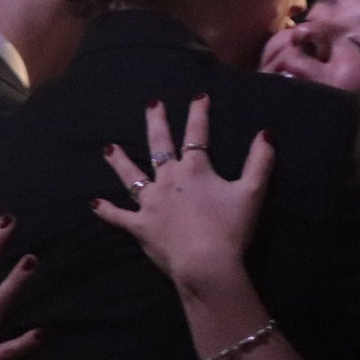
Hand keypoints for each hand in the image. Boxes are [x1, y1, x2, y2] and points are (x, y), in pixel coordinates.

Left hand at [93, 95, 273, 295]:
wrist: (205, 263)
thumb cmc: (230, 229)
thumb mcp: (253, 193)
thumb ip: (260, 162)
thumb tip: (265, 134)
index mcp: (194, 169)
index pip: (197, 134)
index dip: (199, 113)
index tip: (199, 96)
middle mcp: (168, 180)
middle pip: (159, 145)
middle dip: (156, 122)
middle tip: (151, 104)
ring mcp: (150, 203)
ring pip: (131, 177)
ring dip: (120, 162)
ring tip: (109, 149)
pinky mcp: (140, 227)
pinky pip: (119, 217)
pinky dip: (107, 211)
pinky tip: (94, 204)